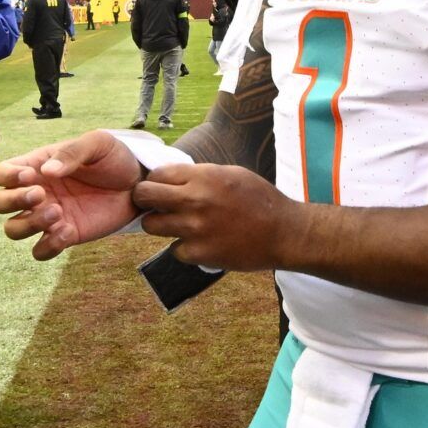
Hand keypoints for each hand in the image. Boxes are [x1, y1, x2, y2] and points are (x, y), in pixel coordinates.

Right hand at [0, 130, 144, 259]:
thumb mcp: (97, 144)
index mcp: (38, 166)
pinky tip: (68, 231)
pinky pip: (40, 251)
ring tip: (57, 213)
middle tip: (41, 195)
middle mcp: (38, 192)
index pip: (2, 174)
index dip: (7, 177)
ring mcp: (49, 216)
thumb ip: (71, 154)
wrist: (140, 183)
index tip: (31, 176)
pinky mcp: (65, 235)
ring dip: (28, 225)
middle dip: (13, 201)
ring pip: (13, 230)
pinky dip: (48, 246)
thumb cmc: (115, 158)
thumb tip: (47, 171)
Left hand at [131, 162, 302, 271]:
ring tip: (176, 224)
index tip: (159, 188)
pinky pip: (174, 249)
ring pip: (151, 225)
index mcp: (203, 176)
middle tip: (153, 205)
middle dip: (144, 200)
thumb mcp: (230, 174)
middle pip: (144, 197)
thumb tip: (171, 178)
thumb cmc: (259, 200)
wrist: (283, 233)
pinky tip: (199, 243)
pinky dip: (183, 247)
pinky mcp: (198, 253)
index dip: (155, 181)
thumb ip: (199, 175)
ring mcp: (194, 229)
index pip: (156, 175)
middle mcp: (194, 200)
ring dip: (160, 224)